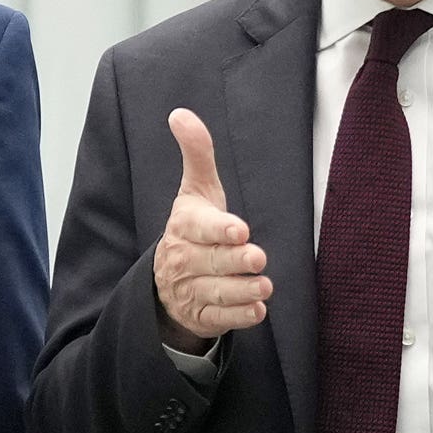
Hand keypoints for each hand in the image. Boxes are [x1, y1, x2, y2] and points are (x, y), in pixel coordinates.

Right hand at [152, 109, 268, 352]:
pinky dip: (237, 317)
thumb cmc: (194, 227)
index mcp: (183, 225)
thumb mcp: (196, 190)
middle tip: (259, 258)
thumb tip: (180, 113)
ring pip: (215, 293)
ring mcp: (190, 290)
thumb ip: (196, 154)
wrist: (168, 280)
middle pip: (210, 262)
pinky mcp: (200, 316)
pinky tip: (257, 311)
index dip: (219, 229)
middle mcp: (182, 259)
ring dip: (241, 291)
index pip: (198, 227)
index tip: (240, 230)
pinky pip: (217, 319)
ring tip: (264, 287)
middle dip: (235, 261)